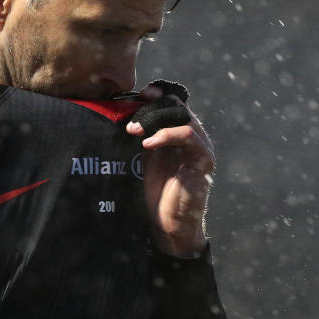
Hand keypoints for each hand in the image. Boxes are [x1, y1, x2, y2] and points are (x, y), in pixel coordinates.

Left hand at [125, 83, 213, 257]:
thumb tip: (114, 114)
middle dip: (151, 108)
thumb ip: (138, 136)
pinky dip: (167, 135)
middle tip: (129, 123)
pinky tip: (148, 144)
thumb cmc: (151, 193)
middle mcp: (191, 136)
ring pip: (183, 117)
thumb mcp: (140, 158)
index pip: (172, 101)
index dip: (158, 93)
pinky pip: (188, 137)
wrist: (166, 225)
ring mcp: (200, 147)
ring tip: (134, 132)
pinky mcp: (204, 160)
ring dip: (156, 119)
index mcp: (177, 133)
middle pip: (176, 105)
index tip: (139, 93)